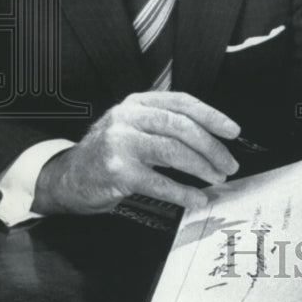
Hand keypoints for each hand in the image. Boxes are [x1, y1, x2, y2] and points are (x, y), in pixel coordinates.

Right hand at [32, 92, 240, 215]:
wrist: (68, 177)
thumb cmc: (109, 154)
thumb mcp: (133, 127)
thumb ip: (164, 125)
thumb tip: (212, 139)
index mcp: (137, 103)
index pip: (182, 102)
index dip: (212, 115)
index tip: (233, 131)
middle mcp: (128, 117)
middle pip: (181, 127)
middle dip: (211, 147)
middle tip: (229, 164)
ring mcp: (121, 143)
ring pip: (174, 151)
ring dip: (202, 167)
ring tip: (216, 179)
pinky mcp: (117, 171)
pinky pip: (160, 182)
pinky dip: (183, 193)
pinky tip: (196, 199)